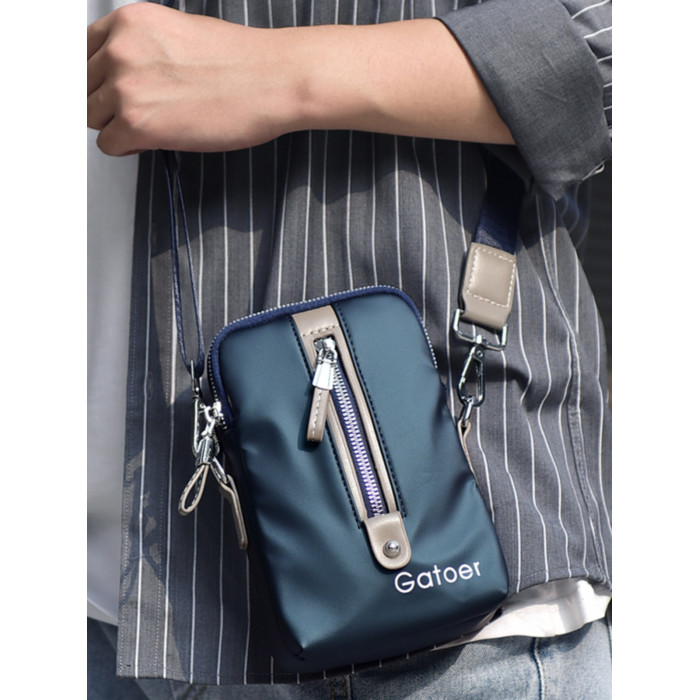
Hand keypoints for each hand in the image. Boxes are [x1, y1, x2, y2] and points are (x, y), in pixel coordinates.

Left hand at [87, 4, 295, 154]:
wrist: (273, 80)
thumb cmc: (241, 61)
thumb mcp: (180, 32)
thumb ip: (143, 48)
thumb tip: (127, 74)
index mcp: (130, 23)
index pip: (83, 53)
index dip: (98, 77)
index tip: (109, 91)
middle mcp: (120, 51)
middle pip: (83, 86)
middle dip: (107, 102)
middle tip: (141, 111)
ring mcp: (126, 88)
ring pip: (91, 117)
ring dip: (117, 126)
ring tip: (153, 125)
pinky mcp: (138, 124)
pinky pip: (108, 145)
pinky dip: (127, 147)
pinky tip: (156, 140)